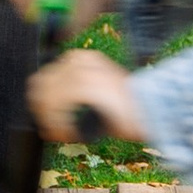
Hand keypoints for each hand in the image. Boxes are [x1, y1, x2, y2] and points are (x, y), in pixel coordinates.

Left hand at [29, 48, 147, 145]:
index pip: (46, 77)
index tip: (49, 124)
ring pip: (48, 95)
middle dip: (42, 110)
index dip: (41, 103)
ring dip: (50, 118)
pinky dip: (59, 122)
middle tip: (53, 129)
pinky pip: (58, 105)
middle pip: (41, 84)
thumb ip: (71, 95)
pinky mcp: (86, 85)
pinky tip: (68, 133)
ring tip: (62, 133)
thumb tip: (47, 108)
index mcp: (83, 59)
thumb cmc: (127, 109)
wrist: (151, 113)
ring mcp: (82, 70)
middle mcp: (80, 59)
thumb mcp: (95, 94)